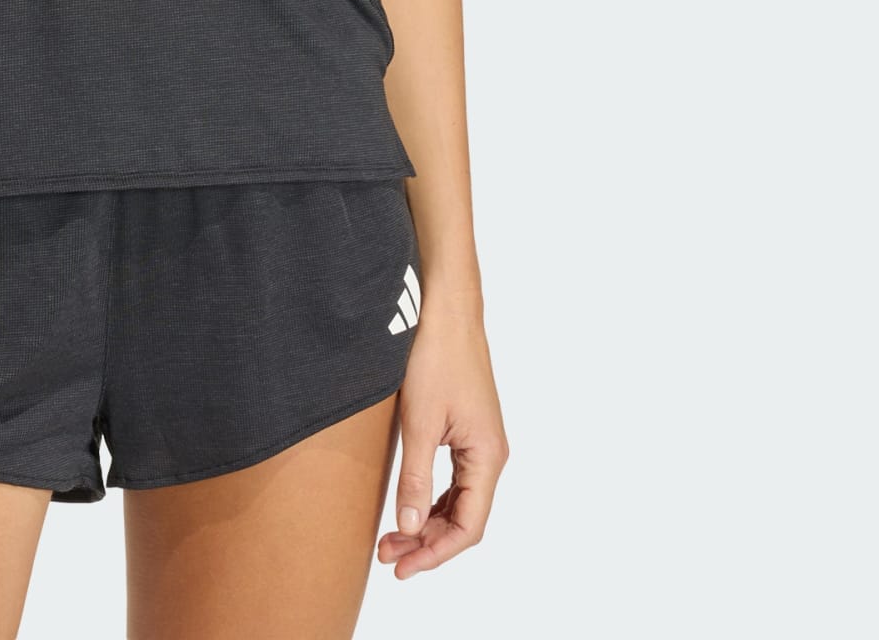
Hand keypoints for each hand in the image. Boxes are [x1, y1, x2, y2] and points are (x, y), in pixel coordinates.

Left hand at [377, 300, 508, 577]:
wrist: (447, 310)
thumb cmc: (436, 358)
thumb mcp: (419, 422)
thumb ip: (414, 478)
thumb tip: (407, 528)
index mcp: (487, 457)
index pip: (468, 526)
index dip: (435, 553)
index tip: (402, 567)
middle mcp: (491, 454)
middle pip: (464, 518)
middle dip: (427, 542)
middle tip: (387, 555)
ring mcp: (481, 442)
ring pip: (459, 500)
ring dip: (427, 522)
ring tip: (391, 538)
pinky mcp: (467, 430)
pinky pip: (454, 480)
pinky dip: (431, 499)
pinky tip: (408, 507)